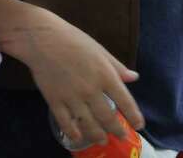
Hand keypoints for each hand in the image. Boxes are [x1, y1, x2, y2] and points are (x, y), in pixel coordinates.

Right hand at [13, 9, 142, 146]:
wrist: (44, 40)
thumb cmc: (75, 41)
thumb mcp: (101, 51)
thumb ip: (117, 67)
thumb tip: (134, 78)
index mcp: (105, 75)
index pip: (124, 101)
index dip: (133, 115)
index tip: (139, 125)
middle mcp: (91, 90)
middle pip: (107, 117)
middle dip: (117, 130)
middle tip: (122, 137)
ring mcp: (72, 98)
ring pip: (88, 124)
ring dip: (97, 135)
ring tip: (103, 141)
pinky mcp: (55, 101)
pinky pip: (66, 122)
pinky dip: (74, 132)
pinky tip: (79, 137)